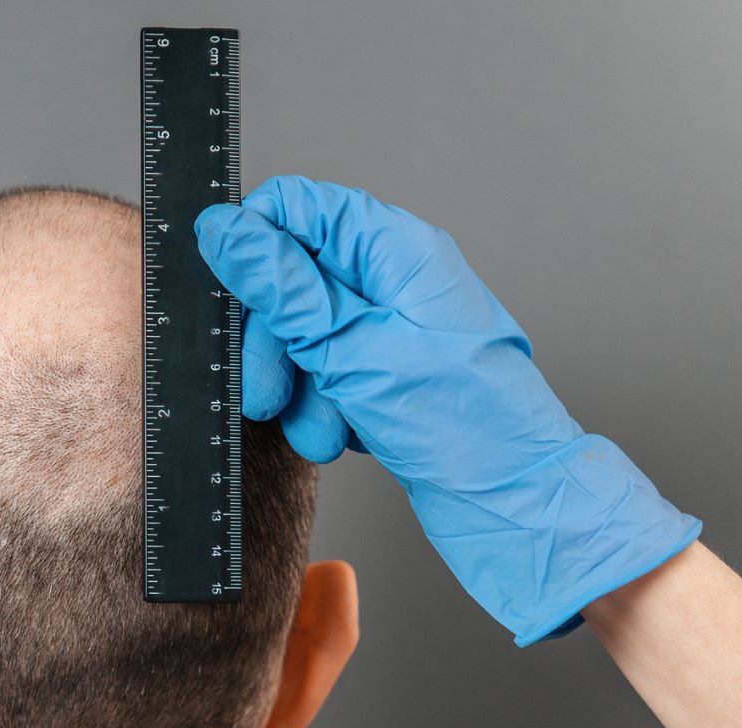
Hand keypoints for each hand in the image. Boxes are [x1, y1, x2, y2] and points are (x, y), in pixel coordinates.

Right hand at [195, 176, 700, 645]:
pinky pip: (326, 377)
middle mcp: (394, 281)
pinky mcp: (386, 376)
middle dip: (272, 342)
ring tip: (321, 430)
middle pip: (292, 280)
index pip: (298, 208)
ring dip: (299, 390)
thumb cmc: (465, 426)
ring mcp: (390, 330)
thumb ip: (283, 289)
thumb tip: (225, 230)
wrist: (515, 504)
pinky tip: (343, 438)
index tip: (234, 301)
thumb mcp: (353, 349)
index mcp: (396, 249)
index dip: (255, 249)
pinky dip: (322, 410)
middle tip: (265, 394)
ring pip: (303, 337)